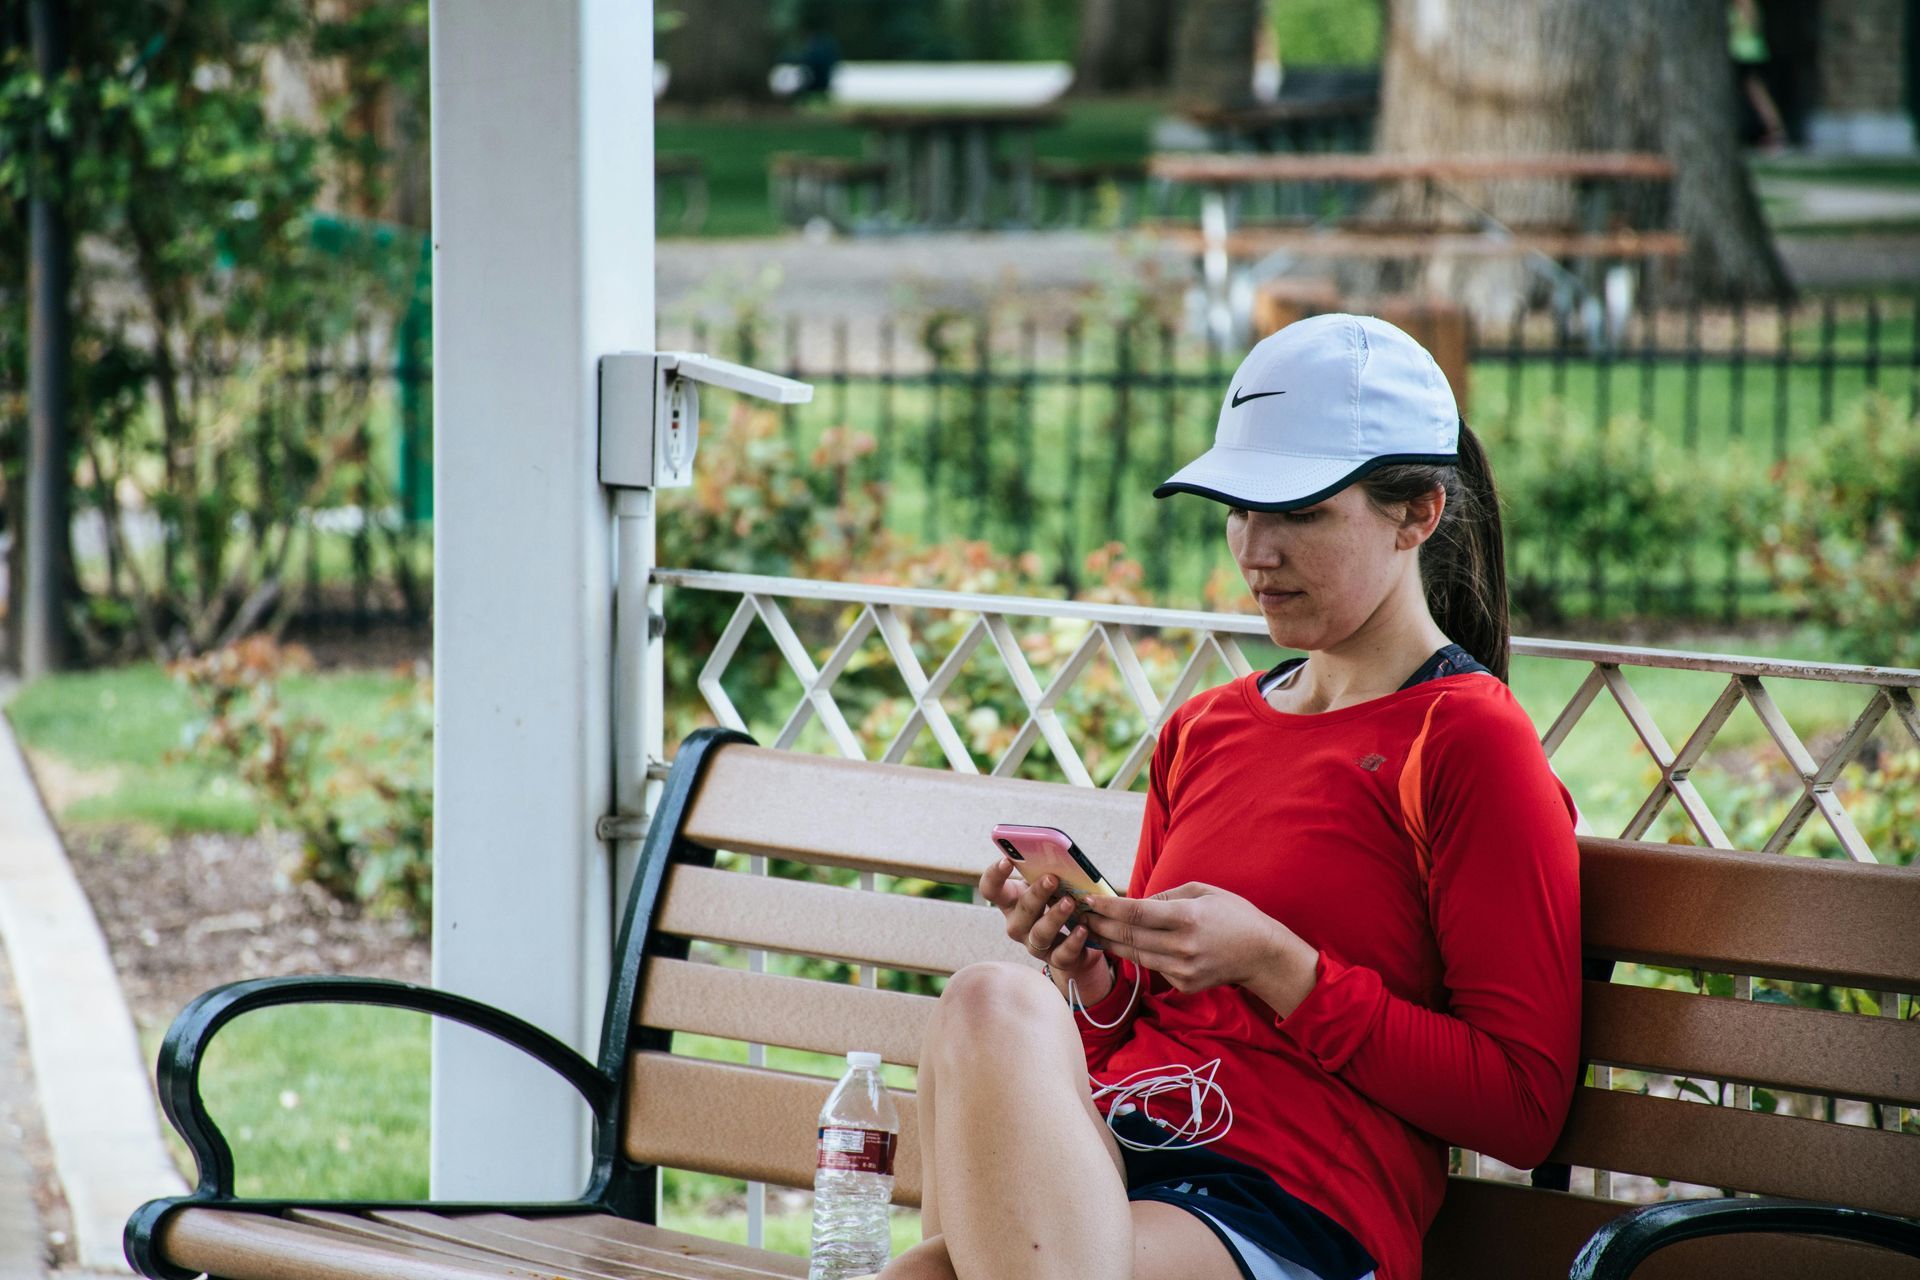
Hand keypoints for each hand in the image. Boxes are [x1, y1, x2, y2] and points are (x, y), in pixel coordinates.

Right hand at [979, 855, 1111, 1000]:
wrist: (1070, 936)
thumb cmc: (1054, 900)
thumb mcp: (1047, 884)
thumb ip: (1046, 871)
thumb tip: (1059, 856)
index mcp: (1010, 901)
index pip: (991, 889)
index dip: (995, 875)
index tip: (1007, 860)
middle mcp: (1018, 924)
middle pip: (1021, 911)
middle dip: (1036, 894)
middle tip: (1052, 878)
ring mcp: (1034, 944)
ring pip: (1040, 934)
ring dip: (1054, 917)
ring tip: (1069, 902)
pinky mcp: (1055, 959)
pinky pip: (1062, 954)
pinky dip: (1073, 941)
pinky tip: (1083, 928)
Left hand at [1081, 882, 1318, 1011]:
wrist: (1262, 955)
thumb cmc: (1234, 915)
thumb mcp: (1203, 892)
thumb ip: (1166, 895)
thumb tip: (1133, 899)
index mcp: (1186, 918)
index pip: (1136, 913)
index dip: (1107, 907)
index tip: (1087, 900)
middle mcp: (1182, 946)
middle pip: (1129, 935)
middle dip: (1099, 924)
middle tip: (1078, 914)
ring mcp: (1182, 969)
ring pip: (1134, 954)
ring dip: (1109, 942)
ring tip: (1089, 929)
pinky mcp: (1183, 984)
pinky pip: (1152, 967)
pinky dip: (1136, 954)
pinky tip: (1120, 944)